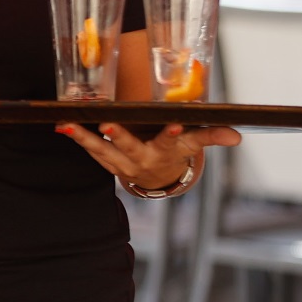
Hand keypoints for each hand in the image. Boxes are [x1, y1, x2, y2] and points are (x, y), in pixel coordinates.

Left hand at [55, 122, 240, 189]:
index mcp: (167, 150)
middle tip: (108, 124)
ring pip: (103, 151)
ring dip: (86, 138)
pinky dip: (78, 140)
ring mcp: (124, 163)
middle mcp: (144, 159)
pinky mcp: (109, 163)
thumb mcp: (193, 143)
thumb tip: (237, 137)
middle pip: (131, 147)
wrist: (157, 177)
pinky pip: (92, 152)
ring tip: (68, 124)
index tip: (175, 124)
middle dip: (120, 136)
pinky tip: (64, 127)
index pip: (174, 141)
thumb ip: (212, 136)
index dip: (175, 133)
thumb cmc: (175, 150)